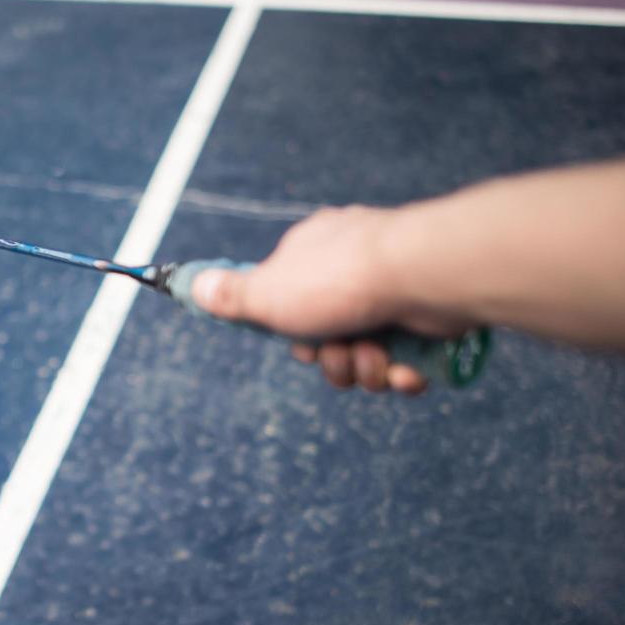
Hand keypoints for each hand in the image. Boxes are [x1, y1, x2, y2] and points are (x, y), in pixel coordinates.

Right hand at [189, 206, 470, 392]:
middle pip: (329, 336)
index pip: (290, 304)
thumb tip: (195, 286)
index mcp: (312, 253)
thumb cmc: (339, 281)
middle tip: (340, 352)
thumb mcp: (268, 294)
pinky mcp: (429, 314)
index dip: (292, 336)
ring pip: (367, 353)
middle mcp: (352, 268)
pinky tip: (407, 368)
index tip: (298, 341)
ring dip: (366, 368)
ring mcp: (394, 290)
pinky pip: (407, 359)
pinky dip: (404, 372)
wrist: (424, 277)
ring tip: (376, 355)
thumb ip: (232, 296)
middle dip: (333, 360)